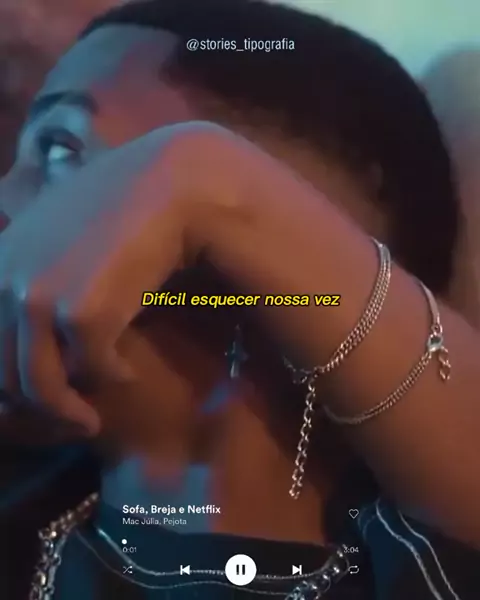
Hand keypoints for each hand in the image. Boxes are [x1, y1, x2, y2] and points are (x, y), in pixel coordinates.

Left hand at [0, 121, 231, 433]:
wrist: (162, 187)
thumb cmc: (115, 210)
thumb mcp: (54, 241)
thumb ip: (29, 274)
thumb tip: (35, 330)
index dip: (7, 392)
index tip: (36, 407)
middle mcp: (4, 285)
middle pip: (4, 379)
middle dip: (37, 414)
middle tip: (70, 424)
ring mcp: (38, 299)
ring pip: (39, 388)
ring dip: (67, 414)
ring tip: (89, 421)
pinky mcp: (83, 313)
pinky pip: (94, 370)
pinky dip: (112, 379)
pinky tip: (127, 373)